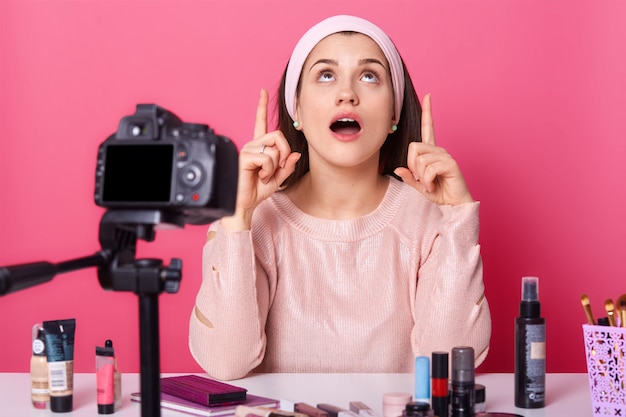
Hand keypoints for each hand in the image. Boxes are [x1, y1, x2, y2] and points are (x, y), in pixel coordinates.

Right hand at [222, 89, 300, 229]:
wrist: (244, 205)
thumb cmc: (257, 191)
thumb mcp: (278, 178)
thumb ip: (287, 166)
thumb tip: (296, 154)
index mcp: (258, 148)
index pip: (261, 122)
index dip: (261, 107)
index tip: (262, 91)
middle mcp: (252, 145)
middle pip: (278, 135)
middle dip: (285, 152)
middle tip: (278, 168)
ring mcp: (247, 149)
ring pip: (275, 149)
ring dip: (275, 166)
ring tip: (264, 176)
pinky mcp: (245, 156)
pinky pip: (267, 158)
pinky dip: (268, 170)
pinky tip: (259, 176)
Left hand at [394, 94, 473, 205]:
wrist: (454, 206)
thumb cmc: (439, 194)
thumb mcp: (418, 186)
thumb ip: (409, 177)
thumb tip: (398, 168)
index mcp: (431, 153)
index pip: (428, 128)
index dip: (428, 112)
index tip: (428, 95)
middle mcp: (438, 151)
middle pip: (413, 147)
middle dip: (412, 165)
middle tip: (421, 180)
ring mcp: (445, 156)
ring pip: (420, 159)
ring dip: (420, 176)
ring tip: (429, 184)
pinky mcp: (450, 164)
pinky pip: (429, 168)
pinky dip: (427, 180)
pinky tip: (434, 185)